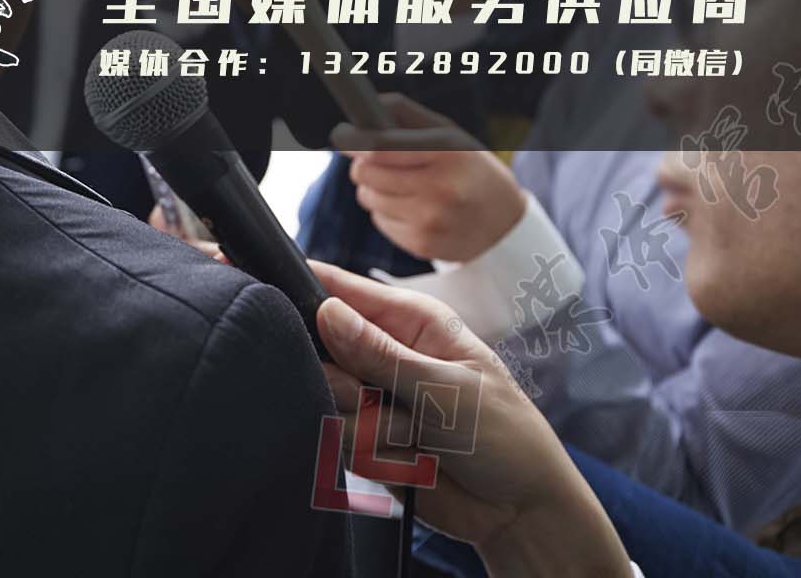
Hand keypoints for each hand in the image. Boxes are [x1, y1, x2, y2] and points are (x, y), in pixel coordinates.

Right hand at [313, 263, 628, 575]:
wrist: (518, 510)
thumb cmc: (504, 435)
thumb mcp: (446, 389)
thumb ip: (381, 354)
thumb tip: (326, 311)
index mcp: (410, 321)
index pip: (341, 289)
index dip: (307, 291)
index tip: (282, 304)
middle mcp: (385, 353)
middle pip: (321, 352)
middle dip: (345, 385)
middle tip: (378, 401)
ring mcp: (374, 397)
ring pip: (328, 401)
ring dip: (368, 429)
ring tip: (416, 439)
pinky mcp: (367, 438)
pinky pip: (337, 440)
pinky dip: (372, 456)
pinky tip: (410, 462)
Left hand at [330, 94, 526, 261]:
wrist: (504, 224)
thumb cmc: (468, 168)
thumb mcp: (449, 134)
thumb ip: (405, 115)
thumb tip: (364, 107)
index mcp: (447, 152)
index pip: (380, 147)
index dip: (351, 140)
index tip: (340, 135)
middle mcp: (441, 188)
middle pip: (365, 173)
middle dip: (363, 164)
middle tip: (378, 162)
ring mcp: (430, 220)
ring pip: (367, 197)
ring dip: (374, 189)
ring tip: (403, 186)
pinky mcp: (422, 245)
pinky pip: (378, 221)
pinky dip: (387, 212)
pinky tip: (413, 209)